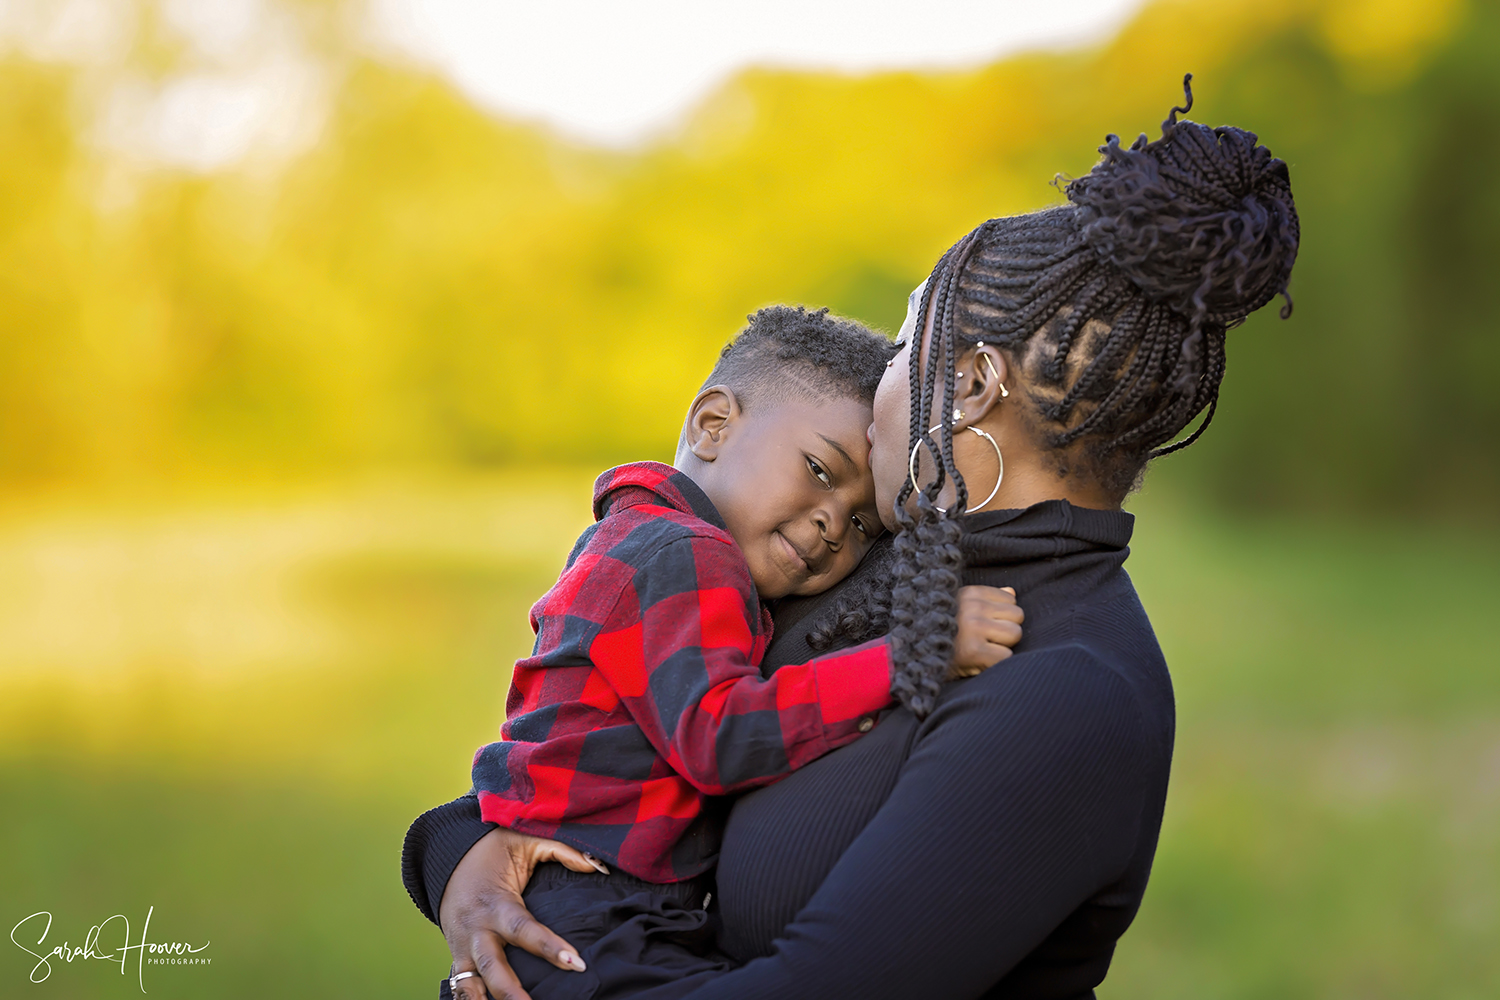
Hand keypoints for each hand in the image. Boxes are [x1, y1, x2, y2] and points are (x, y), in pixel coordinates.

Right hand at [439, 826, 604, 999]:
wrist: (447, 859)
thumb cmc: (493, 851)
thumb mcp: (525, 842)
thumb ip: (563, 851)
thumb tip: (599, 866)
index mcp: (495, 903)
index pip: (523, 929)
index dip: (549, 947)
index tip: (576, 963)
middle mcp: (476, 930)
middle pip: (493, 968)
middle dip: (513, 994)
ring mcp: (463, 948)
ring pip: (471, 986)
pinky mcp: (457, 958)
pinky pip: (462, 989)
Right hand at [949, 585, 1023, 678]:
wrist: (914, 657)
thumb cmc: (941, 632)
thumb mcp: (960, 608)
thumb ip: (987, 599)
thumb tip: (1012, 592)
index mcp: (969, 593)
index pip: (1011, 599)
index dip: (1001, 616)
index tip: (983, 625)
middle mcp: (972, 607)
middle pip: (1017, 615)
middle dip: (1005, 630)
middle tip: (984, 640)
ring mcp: (973, 627)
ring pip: (1015, 634)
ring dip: (1003, 646)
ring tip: (982, 650)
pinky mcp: (973, 650)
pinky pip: (1006, 656)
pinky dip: (996, 664)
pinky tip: (979, 663)